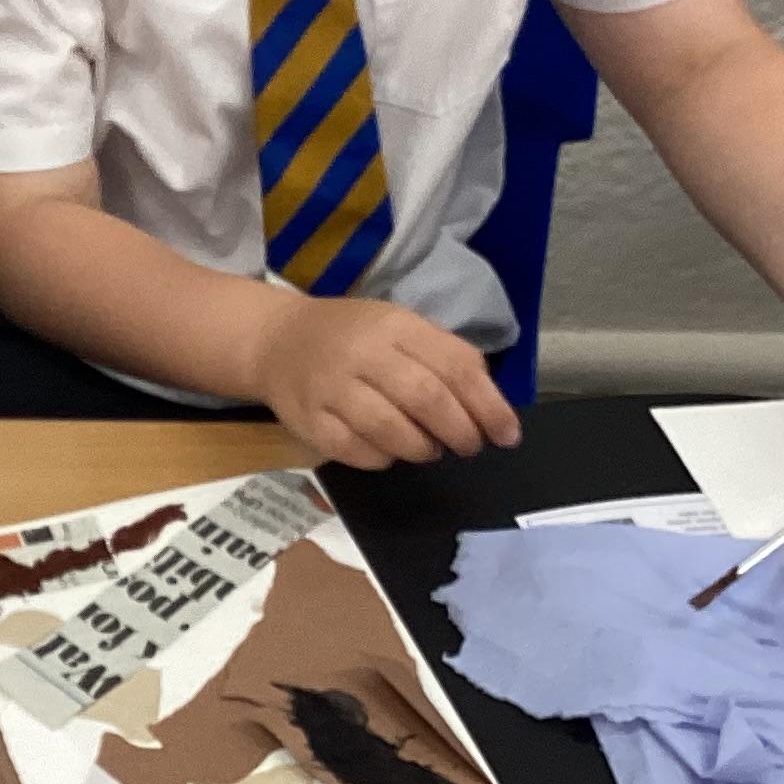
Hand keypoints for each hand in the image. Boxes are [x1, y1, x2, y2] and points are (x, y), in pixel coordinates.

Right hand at [246, 294, 522, 470]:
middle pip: (425, 399)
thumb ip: (443, 356)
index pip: (453, 365)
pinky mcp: (307, 419)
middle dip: (459, 432)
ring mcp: (330, 387)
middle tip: (469, 446)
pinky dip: (381, 458)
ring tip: (429, 449)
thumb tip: (490, 404)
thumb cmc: (352, 336)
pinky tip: (388, 451)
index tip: (507, 434)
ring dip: (422, 448)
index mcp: (393, 325)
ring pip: (389, 430)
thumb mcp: (400, 327)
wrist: (276, 340)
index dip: (488, 405)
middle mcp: (361, 352)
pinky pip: (354, 451)